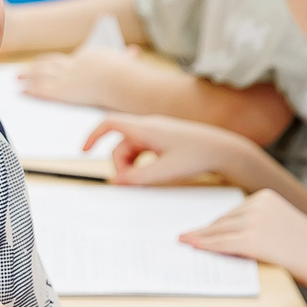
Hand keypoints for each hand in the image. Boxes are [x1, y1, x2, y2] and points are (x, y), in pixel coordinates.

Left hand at [18, 47, 138, 108]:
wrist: (120, 78)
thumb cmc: (125, 70)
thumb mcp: (125, 60)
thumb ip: (127, 57)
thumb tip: (134, 51)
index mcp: (84, 58)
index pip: (63, 60)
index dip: (50, 62)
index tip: (42, 63)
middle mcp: (72, 66)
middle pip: (48, 66)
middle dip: (34, 68)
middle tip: (21, 70)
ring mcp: (66, 78)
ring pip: (42, 76)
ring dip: (27, 76)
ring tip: (16, 79)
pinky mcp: (64, 91)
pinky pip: (44, 90)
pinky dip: (31, 90)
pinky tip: (22, 90)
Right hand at [88, 111, 260, 185]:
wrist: (223, 149)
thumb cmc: (197, 155)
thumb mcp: (166, 170)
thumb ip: (139, 177)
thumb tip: (116, 181)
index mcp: (146, 128)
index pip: (110, 123)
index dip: (93, 136)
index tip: (84, 152)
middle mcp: (148, 126)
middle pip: (120, 144)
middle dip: (120, 164)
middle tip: (129, 183)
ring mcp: (156, 132)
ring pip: (131, 149)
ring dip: (131, 165)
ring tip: (145, 180)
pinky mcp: (163, 139)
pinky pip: (142, 150)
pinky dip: (141, 163)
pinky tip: (151, 174)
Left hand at [180, 187, 306, 278]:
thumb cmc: (305, 247)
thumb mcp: (281, 223)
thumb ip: (259, 222)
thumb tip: (228, 232)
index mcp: (265, 196)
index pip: (233, 212)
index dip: (215, 224)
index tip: (199, 229)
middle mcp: (258, 204)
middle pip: (223, 220)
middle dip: (205, 231)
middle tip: (185, 236)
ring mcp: (254, 221)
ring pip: (219, 231)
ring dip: (199, 238)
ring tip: (185, 242)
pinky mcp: (251, 240)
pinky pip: (221, 243)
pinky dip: (204, 245)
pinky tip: (192, 246)